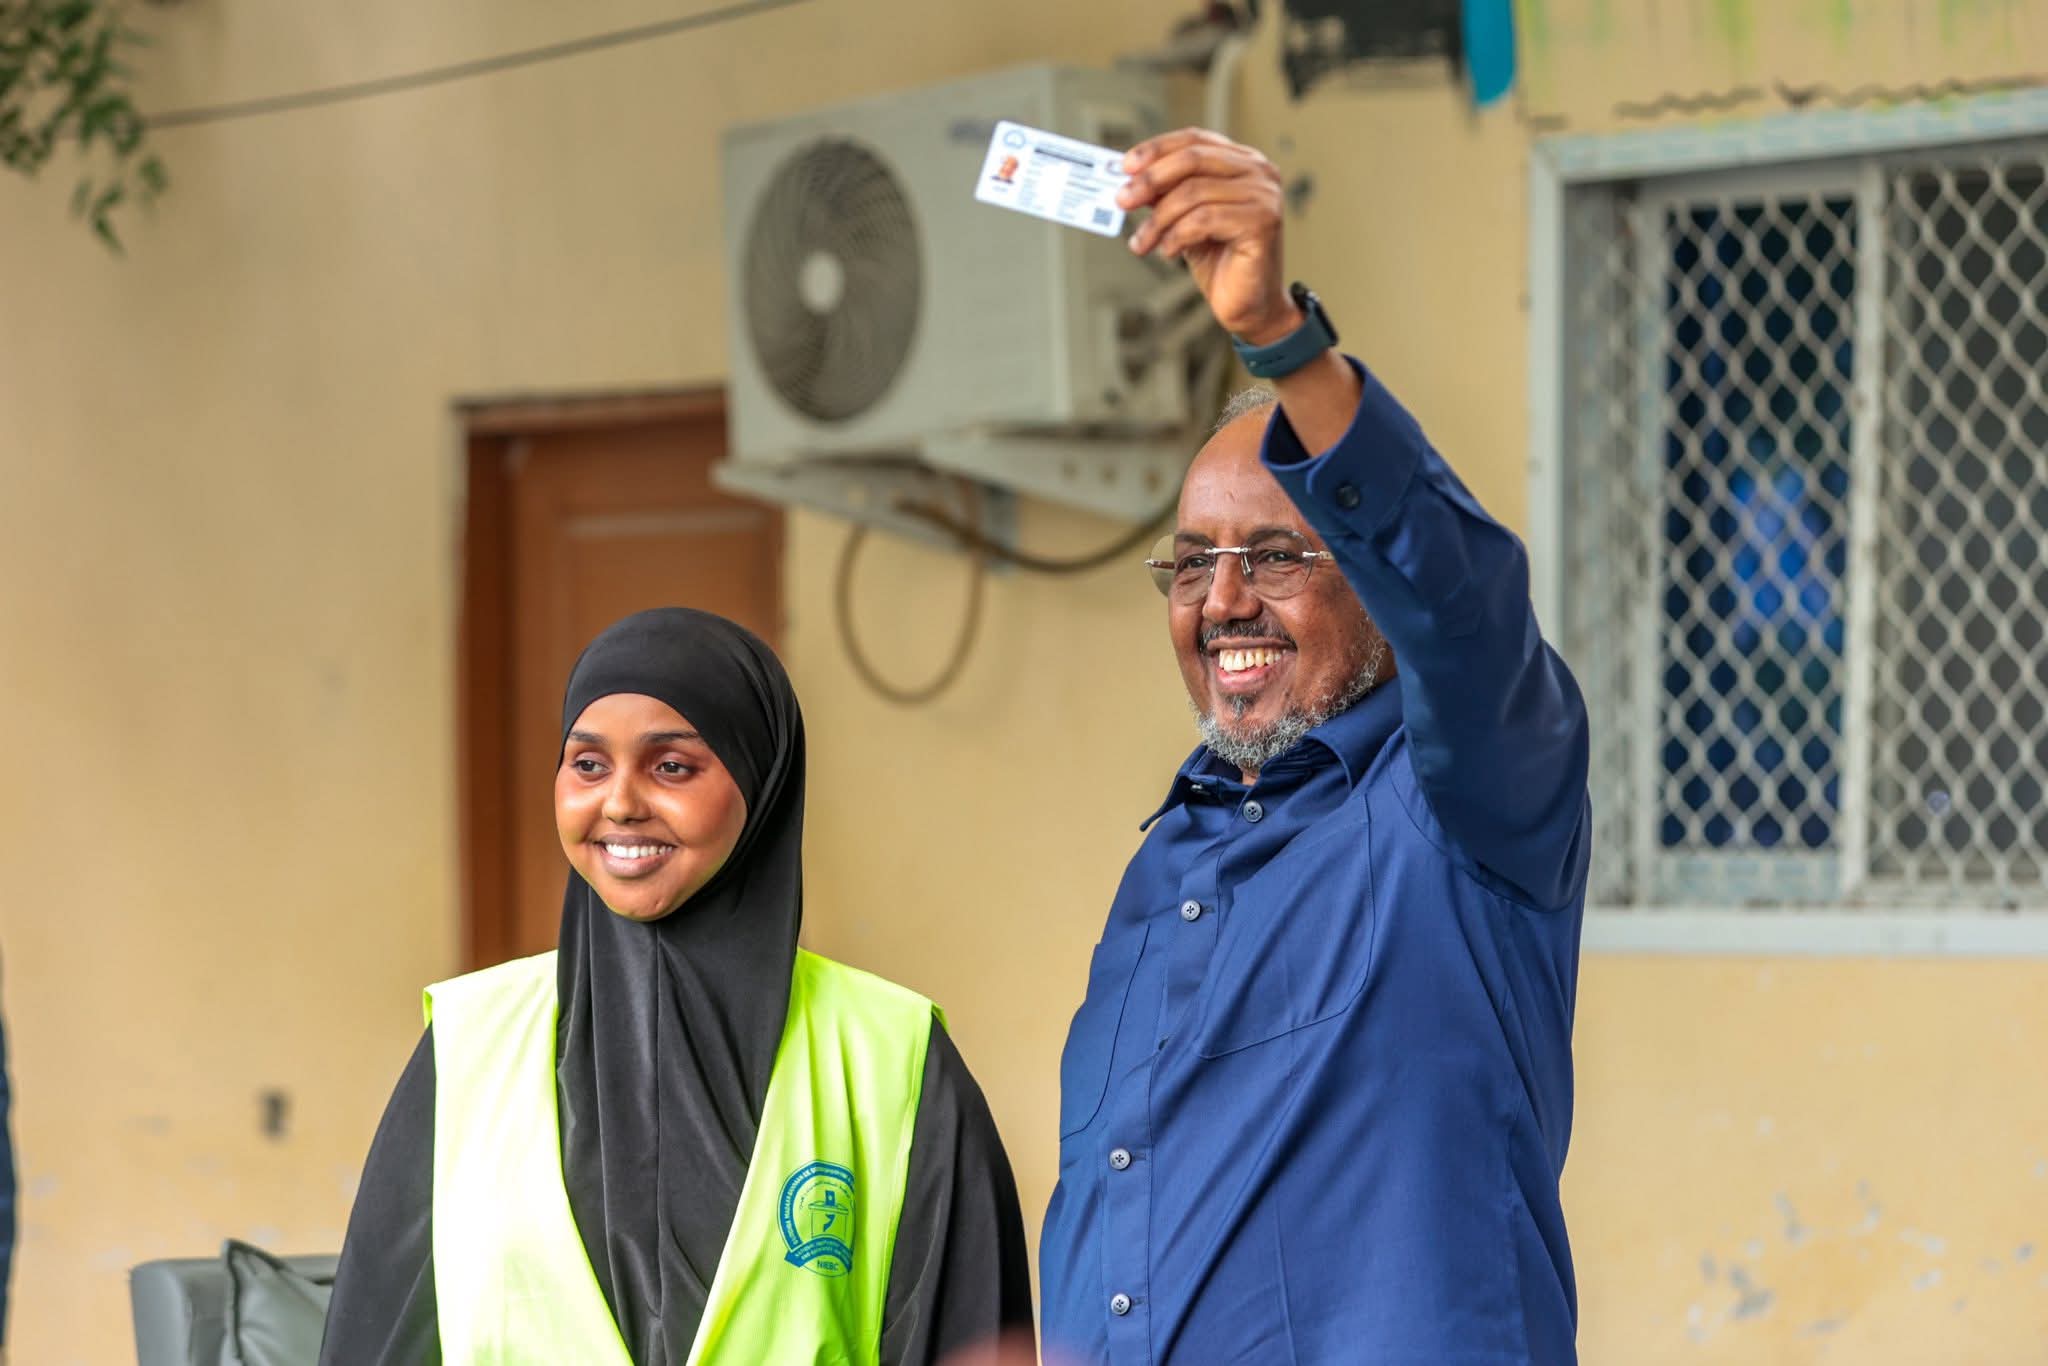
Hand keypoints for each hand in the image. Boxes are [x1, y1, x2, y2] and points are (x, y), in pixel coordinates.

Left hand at [1117, 128, 1298, 343]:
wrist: (1248, 305)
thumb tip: (1130, 179)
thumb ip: (1166, 194)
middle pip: (1193, 159)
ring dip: (1158, 220)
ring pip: (1193, 192)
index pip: (1195, 139)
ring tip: (1142, 243)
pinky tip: (1168, 252)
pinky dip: (1177, 236)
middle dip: (1150, 180)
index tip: (1124, 167)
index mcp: (1242, 161)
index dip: (1157, 149)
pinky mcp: (1262, 221)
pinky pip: (1205, 219)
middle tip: (1123, 201)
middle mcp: (1258, 171)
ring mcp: (1264, 194)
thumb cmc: (1219, 260)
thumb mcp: (1184, 218)